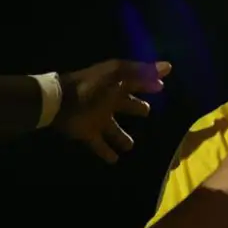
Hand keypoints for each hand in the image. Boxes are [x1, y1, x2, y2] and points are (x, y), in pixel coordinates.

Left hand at [53, 59, 171, 162]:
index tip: (161, 87)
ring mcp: (98, 118)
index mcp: (115, 86)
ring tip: (130, 146)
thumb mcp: (117, 74)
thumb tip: (168, 66)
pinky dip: (106, 152)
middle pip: (126, 105)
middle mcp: (109, 102)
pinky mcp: (89, 133)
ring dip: (122, 137)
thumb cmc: (91, 86)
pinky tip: (115, 160)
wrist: (60, 102)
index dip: (148, 84)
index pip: (135, 84)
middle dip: (137, 108)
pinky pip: (100, 145)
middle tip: (147, 112)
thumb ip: (140, 72)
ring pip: (114, 129)